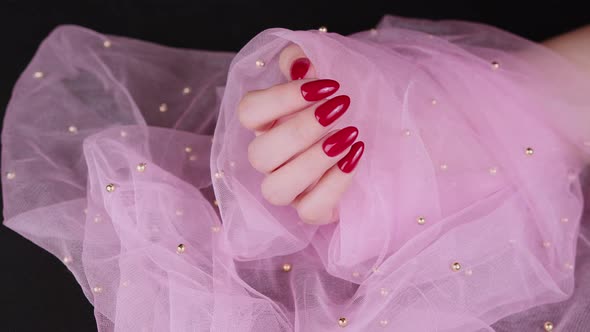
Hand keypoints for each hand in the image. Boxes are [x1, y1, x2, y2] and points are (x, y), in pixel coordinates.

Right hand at [238, 44, 364, 224]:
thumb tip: (300, 64)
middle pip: (260, 155)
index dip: (281, 98)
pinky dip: (333, 186)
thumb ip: (305, 60)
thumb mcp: (325, 74)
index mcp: (265, 124)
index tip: (327, 85)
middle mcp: (270, 159)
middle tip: (341, 108)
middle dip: (301, 130)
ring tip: (349, 136)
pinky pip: (310, 211)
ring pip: (276, 189)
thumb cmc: (343, 104)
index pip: (249, 112)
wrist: (377, 134)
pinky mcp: (312, 209)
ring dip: (311, 163)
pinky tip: (355, 157)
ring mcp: (289, 188)